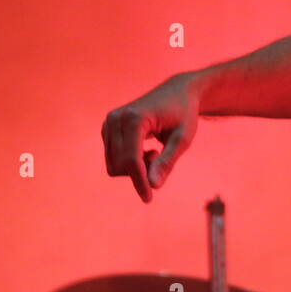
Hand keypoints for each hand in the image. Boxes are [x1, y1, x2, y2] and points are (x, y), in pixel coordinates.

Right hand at [102, 73, 199, 201]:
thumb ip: (167, 162)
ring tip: (154, 152)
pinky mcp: (107, 128)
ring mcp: (108, 123)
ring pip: (114, 165)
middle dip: (141, 172)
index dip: (139, 182)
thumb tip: (152, 186)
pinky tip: (145, 149)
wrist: (176, 93)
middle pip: (121, 165)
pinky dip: (130, 162)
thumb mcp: (183, 139)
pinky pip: (114, 159)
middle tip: (160, 158)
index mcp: (134, 118)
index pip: (131, 160)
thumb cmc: (183, 114)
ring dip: (136, 168)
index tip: (148, 198)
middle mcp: (115, 119)